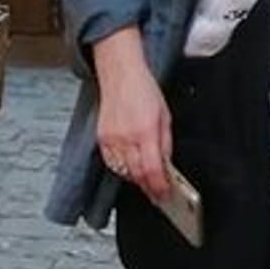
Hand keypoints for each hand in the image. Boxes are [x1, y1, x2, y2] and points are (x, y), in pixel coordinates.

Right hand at [92, 27, 172, 201]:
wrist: (120, 74)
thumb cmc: (143, 90)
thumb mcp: (165, 115)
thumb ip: (165, 143)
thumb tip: (167, 165)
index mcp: (145, 131)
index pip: (152, 170)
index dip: (159, 187)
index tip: (164, 195)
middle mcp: (126, 138)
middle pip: (137, 175)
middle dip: (149, 187)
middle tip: (158, 193)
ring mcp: (111, 139)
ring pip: (124, 172)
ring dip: (136, 179)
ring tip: (146, 180)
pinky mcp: (102, 139)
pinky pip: (112, 163)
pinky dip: (122, 169)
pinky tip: (131, 167)